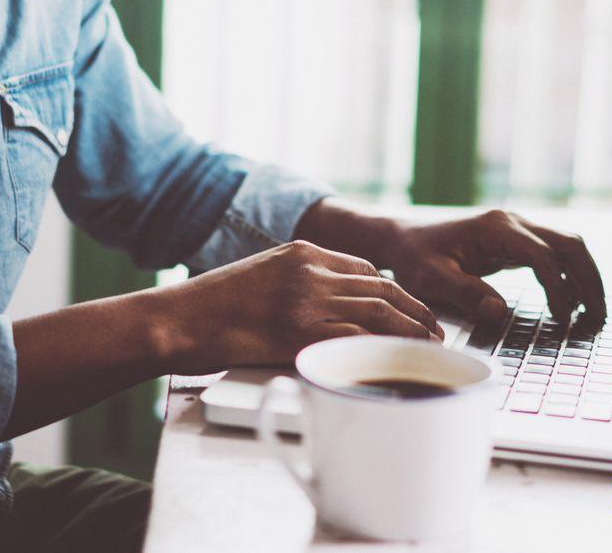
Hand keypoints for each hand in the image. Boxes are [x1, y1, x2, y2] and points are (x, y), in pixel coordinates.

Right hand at [154, 240, 442, 372]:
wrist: (177, 320)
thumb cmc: (211, 307)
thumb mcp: (260, 276)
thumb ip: (297, 284)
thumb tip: (328, 308)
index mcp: (301, 252)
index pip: (364, 269)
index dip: (394, 292)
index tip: (409, 309)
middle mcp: (309, 270)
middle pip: (381, 288)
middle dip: (415, 310)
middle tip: (435, 330)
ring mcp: (306, 300)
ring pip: (378, 311)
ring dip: (411, 330)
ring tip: (429, 347)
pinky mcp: (299, 331)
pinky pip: (355, 338)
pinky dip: (383, 349)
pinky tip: (398, 360)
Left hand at [383, 210, 606, 323]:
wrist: (402, 239)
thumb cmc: (414, 258)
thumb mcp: (430, 278)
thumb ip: (465, 293)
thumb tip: (500, 312)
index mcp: (495, 228)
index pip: (543, 256)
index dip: (558, 289)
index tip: (563, 320)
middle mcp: (513, 223)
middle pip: (569, 244)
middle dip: (589, 280)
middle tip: (599, 318)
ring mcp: (517, 230)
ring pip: (568, 247)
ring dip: (585, 278)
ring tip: (594, 315)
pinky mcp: (516, 242)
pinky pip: (554, 256)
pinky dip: (569, 277)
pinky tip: (571, 305)